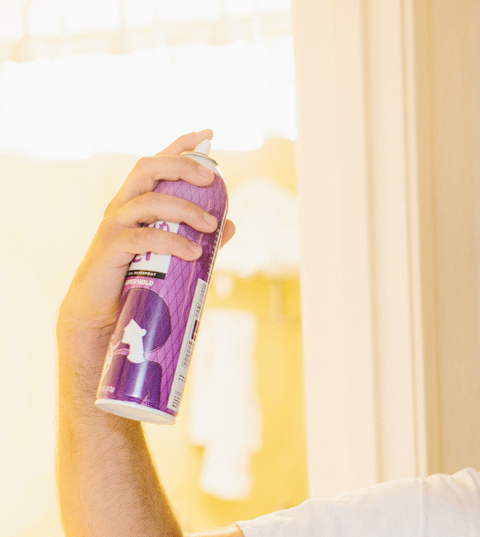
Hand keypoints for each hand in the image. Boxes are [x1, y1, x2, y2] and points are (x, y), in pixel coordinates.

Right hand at [61, 129, 237, 333]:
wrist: (100, 312)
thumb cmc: (135, 279)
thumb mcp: (173, 254)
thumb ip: (201, 237)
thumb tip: (231, 224)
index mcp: (137, 201)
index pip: (156, 163)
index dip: (180, 145)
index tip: (207, 133)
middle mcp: (123, 206)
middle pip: (148, 168)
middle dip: (181, 165)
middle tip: (212, 178)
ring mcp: (115, 225)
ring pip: (149, 200)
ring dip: (185, 209)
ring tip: (211, 225)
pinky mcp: (111, 248)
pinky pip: (143, 236)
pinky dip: (172, 241)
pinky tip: (193, 251)